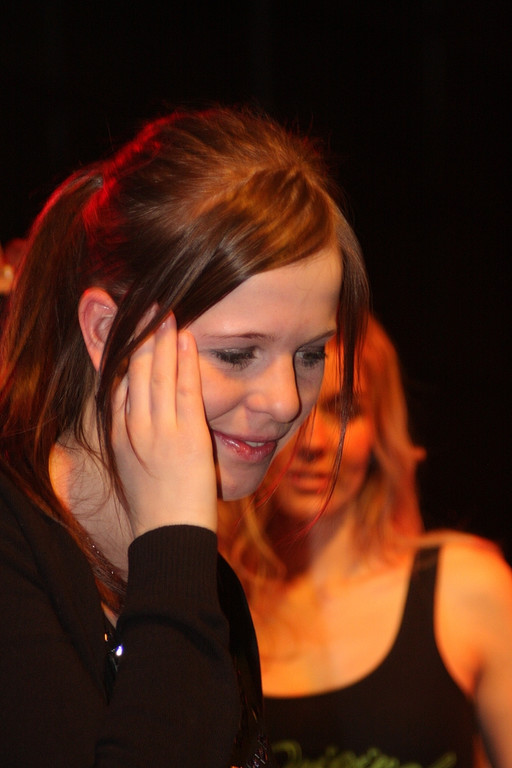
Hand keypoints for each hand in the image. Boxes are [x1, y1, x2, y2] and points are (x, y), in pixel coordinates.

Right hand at [112, 312, 217, 537]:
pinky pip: (185, 390)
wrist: (168, 536)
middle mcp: (134, 427)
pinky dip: (185, 362)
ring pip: (157, 374)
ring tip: (165, 311)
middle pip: (134, 370)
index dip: (126, 349)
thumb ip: (136, 435)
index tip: (132, 324)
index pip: (119, 381)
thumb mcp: (134, 465)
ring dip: (161, 339)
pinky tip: (186, 339)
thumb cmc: (156, 505)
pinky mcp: (187, 436)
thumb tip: (142, 412)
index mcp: (120, 434)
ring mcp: (159, 431)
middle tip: (147, 304)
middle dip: (141, 334)